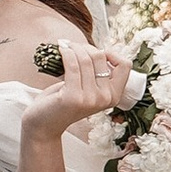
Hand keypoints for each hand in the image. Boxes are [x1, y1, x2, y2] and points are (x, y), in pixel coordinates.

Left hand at [21, 35, 136, 136]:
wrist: (45, 124)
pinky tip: (61, 50)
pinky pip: (72, 64)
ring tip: (65, 47)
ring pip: (85, 59)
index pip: (125, 65)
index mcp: (114, 96)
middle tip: (73, 47)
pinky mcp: (73, 97)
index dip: (112, 54)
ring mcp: (90, 99)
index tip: (96, 52)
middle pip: (100, 57)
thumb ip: (98, 74)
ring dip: (73, 48)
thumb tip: (99, 49)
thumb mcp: (89, 89)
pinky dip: (65, 53)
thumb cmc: (65, 101)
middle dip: (85, 47)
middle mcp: (105, 98)